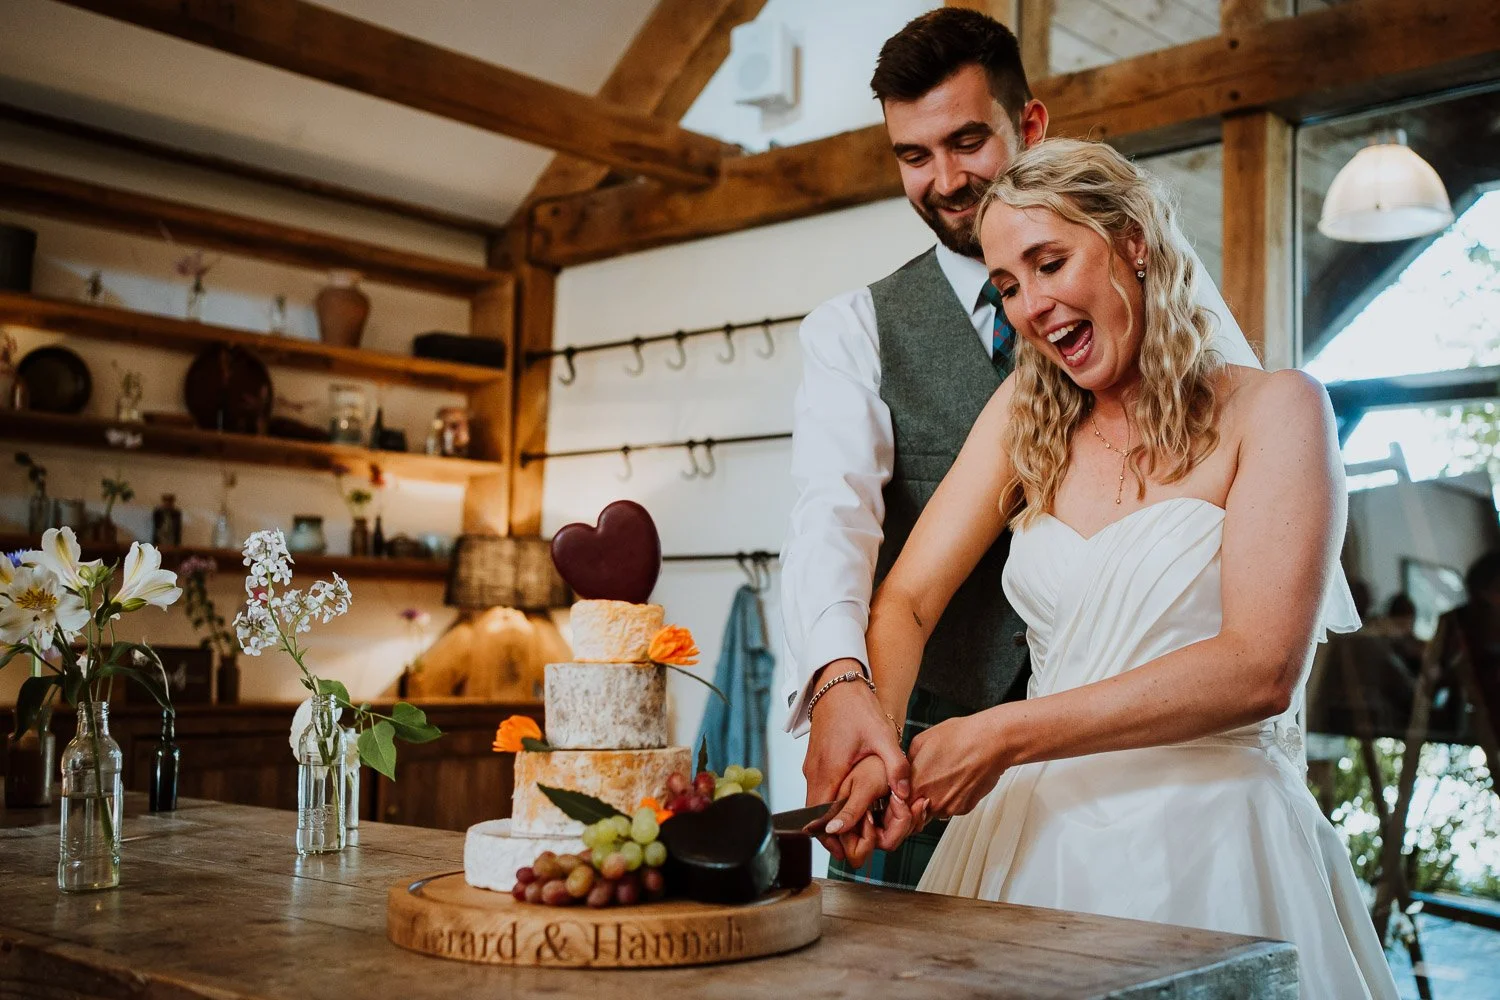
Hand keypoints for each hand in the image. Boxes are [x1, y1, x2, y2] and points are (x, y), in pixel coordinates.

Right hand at [803, 661, 908, 847]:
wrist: (837, 682)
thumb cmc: (857, 707)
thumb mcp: (883, 736)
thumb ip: (895, 767)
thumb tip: (904, 794)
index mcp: (827, 772)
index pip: (821, 819)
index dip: (835, 839)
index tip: (851, 852)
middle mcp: (814, 773)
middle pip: (817, 818)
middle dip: (837, 835)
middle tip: (860, 847)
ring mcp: (813, 768)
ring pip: (818, 806)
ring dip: (836, 820)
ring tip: (861, 830)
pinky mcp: (817, 763)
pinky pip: (821, 792)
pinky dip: (833, 804)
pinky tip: (855, 806)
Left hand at [908, 710, 1009, 822]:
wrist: (990, 742)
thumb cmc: (959, 737)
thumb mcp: (920, 741)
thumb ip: (906, 762)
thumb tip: (903, 771)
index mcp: (916, 784)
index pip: (898, 806)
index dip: (899, 800)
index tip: (902, 793)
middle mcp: (931, 800)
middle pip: (915, 811)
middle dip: (916, 802)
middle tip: (925, 784)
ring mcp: (949, 806)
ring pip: (934, 810)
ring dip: (935, 799)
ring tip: (945, 777)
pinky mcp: (964, 808)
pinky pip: (951, 808)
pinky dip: (952, 798)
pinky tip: (958, 779)